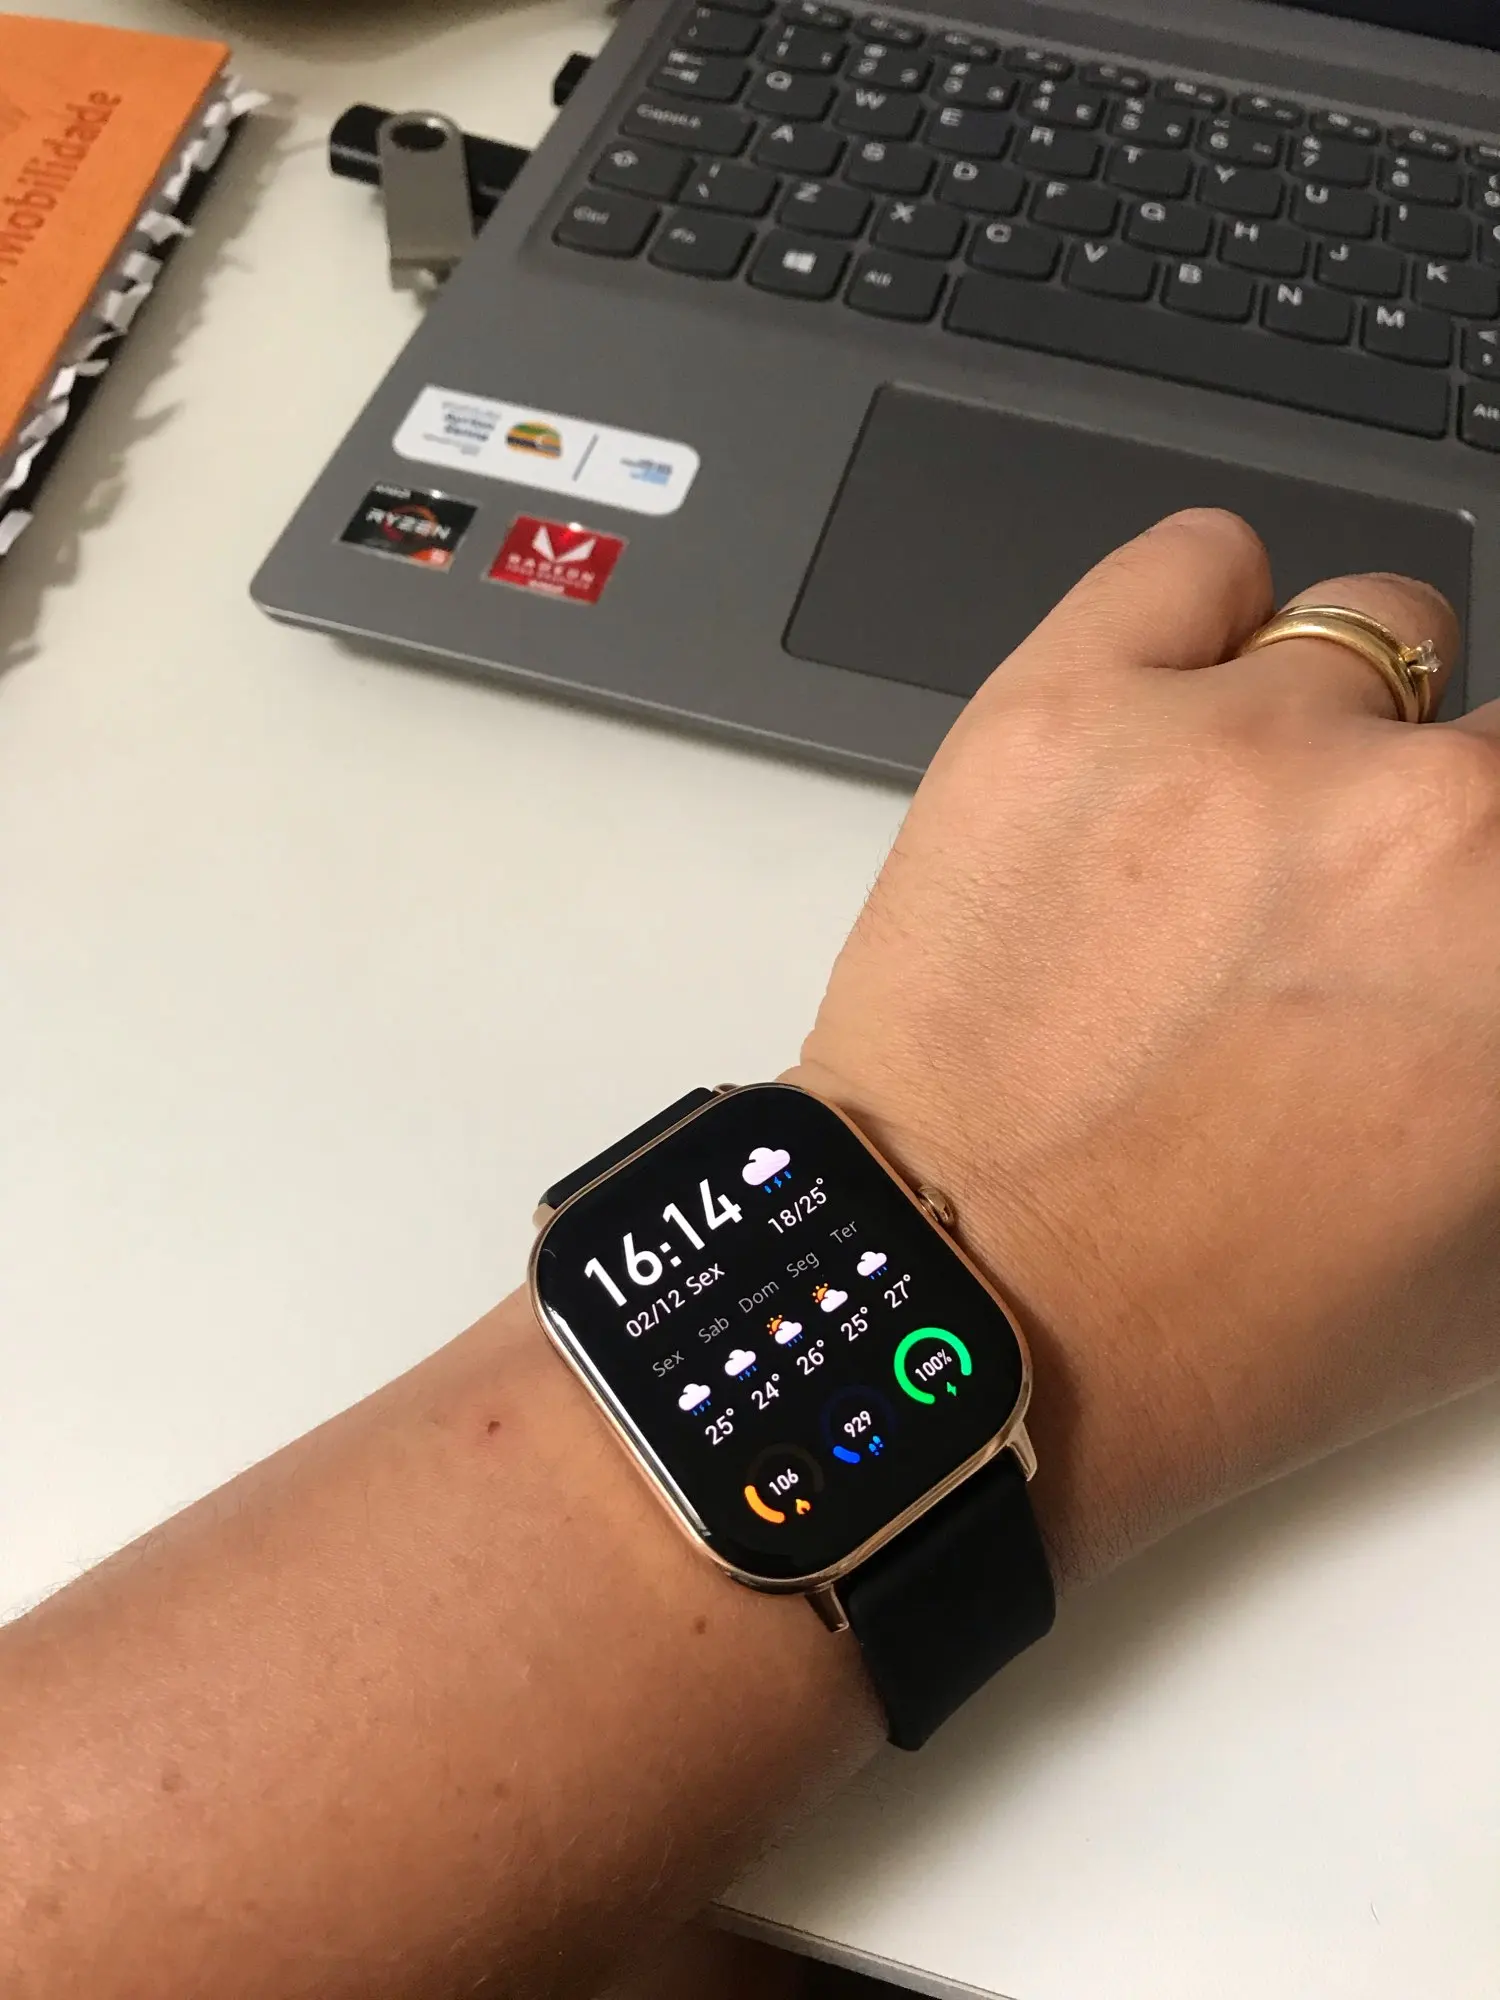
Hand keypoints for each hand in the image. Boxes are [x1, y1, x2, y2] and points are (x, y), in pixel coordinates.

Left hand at [793, 510, 1498, 1589]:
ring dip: (1333, 730)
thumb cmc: (1216, 1321)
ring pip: (1367, 633)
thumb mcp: (1491, 1254)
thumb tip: (1486, 941)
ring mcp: (1231, 742)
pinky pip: (1200, 559)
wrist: (964, 1314)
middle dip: (1442, 829)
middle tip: (1348, 926)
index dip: (1485, 884)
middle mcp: (1418, 815)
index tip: (1458, 904)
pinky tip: (1172, 720)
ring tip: (1238, 844)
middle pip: (1493, 739)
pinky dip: (1206, 620)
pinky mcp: (1062, 706)